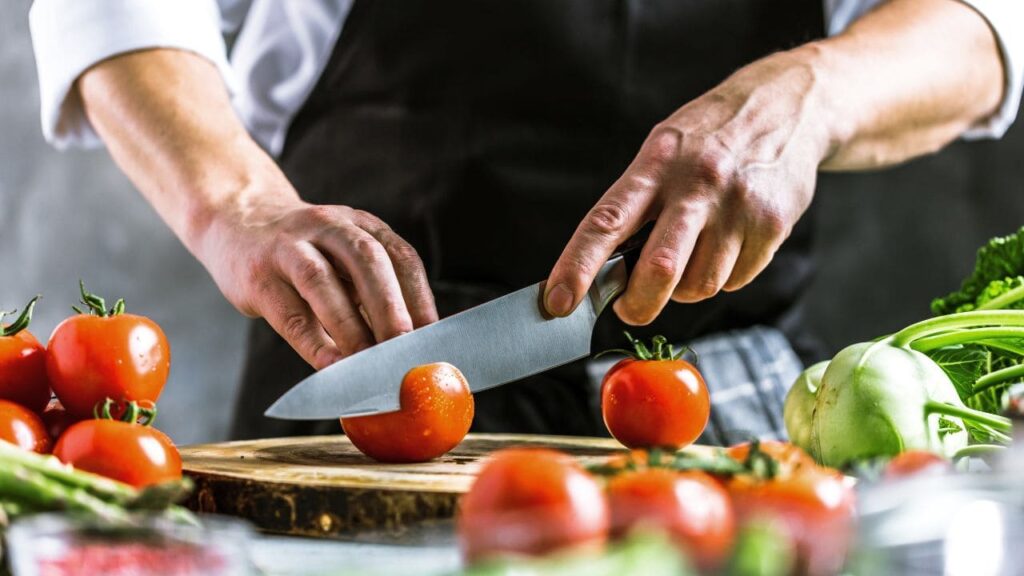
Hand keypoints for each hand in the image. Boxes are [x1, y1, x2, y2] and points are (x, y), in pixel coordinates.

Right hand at [199, 193, 437, 368]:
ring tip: (369, 364)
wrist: (236, 221)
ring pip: (321, 281)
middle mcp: (329, 227)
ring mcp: (289, 247)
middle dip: (390, 308)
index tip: (434, 340)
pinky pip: (288, 312)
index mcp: (362, 226)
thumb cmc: (305, 255)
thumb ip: (373, 295)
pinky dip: (313, 342)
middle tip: (406, 350)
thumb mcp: (344, 259)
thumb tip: (409, 351)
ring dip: (350, 326)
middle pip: (367, 261)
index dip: (420, 298)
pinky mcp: (258, 276)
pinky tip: (331, 367)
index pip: (401, 258)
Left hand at [545, 48, 832, 324]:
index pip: (606, 222)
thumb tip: (602, 272)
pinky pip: (736, 281)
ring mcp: (737, 205)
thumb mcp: (662, 151)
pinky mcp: (772, 224)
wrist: (788, 106)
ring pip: (700, 285)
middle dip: (638, 304)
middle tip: (630, 308)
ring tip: (693, 255)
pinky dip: (725, 277)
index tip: (557, 302)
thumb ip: (635, 206)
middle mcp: (696, 183)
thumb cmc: (709, 137)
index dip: (577, 267)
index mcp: (655, 164)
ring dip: (687, 288)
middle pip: (659, 269)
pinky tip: (728, 244)